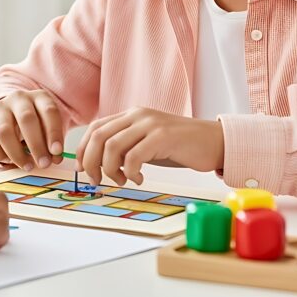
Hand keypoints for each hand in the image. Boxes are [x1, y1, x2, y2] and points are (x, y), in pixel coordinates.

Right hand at [0, 90, 64, 169]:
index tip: (57, 152)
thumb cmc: (34, 125)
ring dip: (17, 153)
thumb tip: (54, 159)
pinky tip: (8, 161)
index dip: (54, 132)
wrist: (9, 114)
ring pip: (4, 131)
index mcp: (39, 97)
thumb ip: (52, 143)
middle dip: (36, 145)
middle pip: (26, 119)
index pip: (49, 111)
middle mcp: (18, 98)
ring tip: (27, 166)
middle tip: (43, 164)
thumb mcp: (47, 128)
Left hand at [76, 108, 223, 185]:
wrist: (214, 142)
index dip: (83, 149)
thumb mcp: (146, 143)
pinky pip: (134, 156)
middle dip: (91, 162)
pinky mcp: (163, 136)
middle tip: (97, 180)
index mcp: (131, 115)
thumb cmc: (179, 147)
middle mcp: (137, 115)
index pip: (95, 128)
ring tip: (122, 180)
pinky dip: (130, 172)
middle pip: (98, 136)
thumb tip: (99, 164)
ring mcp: (150, 124)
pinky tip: (140, 179)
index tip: (83, 170)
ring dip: (110, 169)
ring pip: (112, 146)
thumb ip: (126, 147)